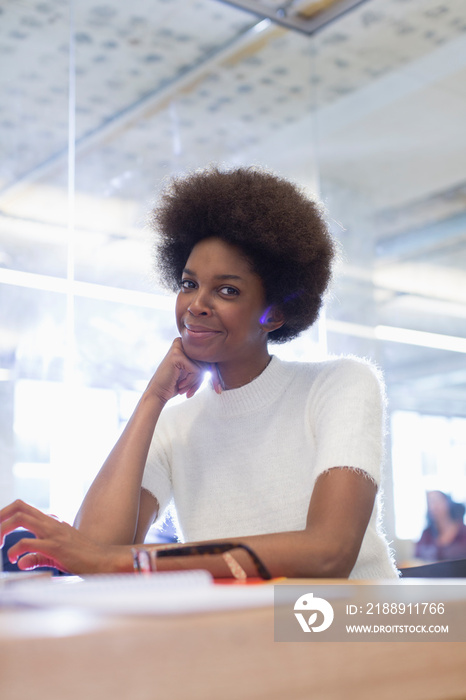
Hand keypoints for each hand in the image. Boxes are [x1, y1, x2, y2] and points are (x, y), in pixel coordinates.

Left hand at [0, 500, 124, 573]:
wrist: (105, 560)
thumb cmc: (84, 558)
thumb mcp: (56, 555)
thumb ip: (38, 556)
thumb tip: (21, 562)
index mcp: (51, 523)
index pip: (23, 508)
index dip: (6, 514)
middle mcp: (50, 523)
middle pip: (19, 506)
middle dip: (0, 516)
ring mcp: (53, 533)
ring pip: (20, 519)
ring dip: (2, 529)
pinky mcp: (55, 547)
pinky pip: (28, 543)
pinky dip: (15, 550)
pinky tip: (14, 560)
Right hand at [147, 337, 221, 403]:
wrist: (158, 394)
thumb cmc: (176, 384)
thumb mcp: (193, 373)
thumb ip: (205, 366)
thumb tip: (220, 363)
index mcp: (187, 344)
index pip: (207, 357)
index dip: (214, 374)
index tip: (218, 390)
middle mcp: (182, 342)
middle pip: (206, 361)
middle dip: (202, 380)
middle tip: (192, 392)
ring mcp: (179, 347)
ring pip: (202, 366)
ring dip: (195, 382)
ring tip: (184, 388)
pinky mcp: (177, 355)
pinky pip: (196, 370)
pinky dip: (191, 381)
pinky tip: (180, 385)